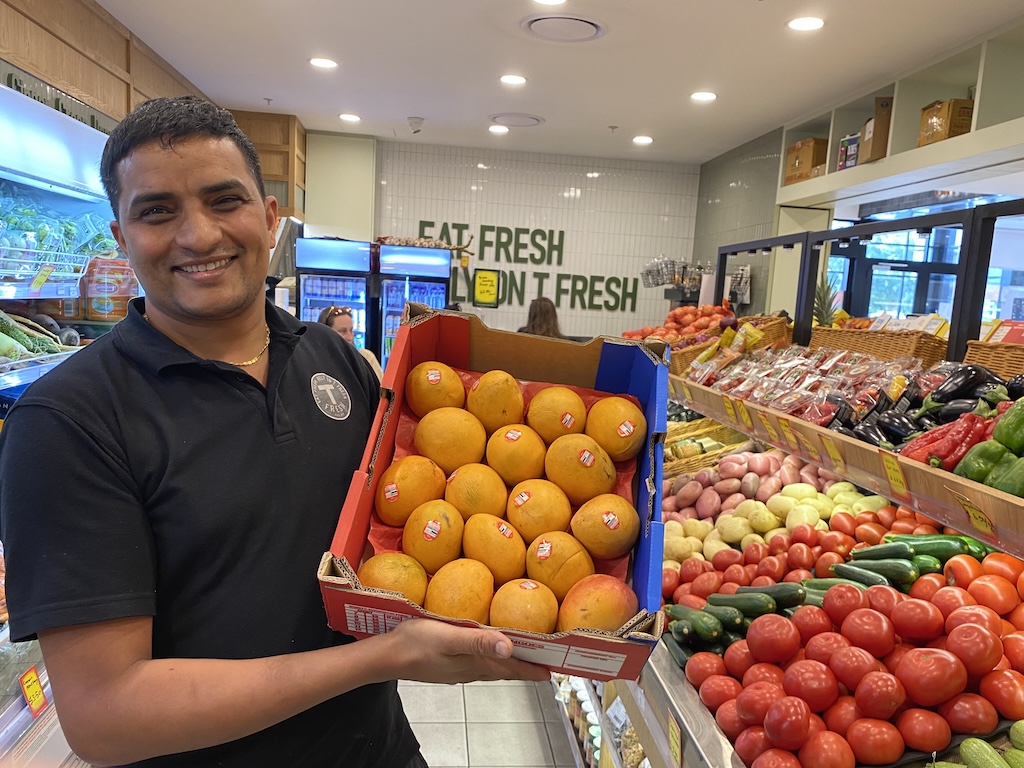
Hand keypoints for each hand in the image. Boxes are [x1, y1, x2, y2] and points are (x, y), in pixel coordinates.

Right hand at [384, 618, 550, 683]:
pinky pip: (476, 663)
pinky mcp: (447, 664)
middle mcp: (470, 669)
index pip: (511, 668)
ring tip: (521, 657)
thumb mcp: (449, 637)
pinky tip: (486, 650)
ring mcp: (458, 669)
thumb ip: (478, 640)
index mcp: (474, 663)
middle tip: (543, 664)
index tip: (552, 671)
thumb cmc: (416, 643)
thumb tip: (510, 646)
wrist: (386, 656)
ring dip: (508, 664)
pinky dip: (489, 658)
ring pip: (491, 668)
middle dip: (524, 667)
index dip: (532, 669)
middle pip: (504, 670)